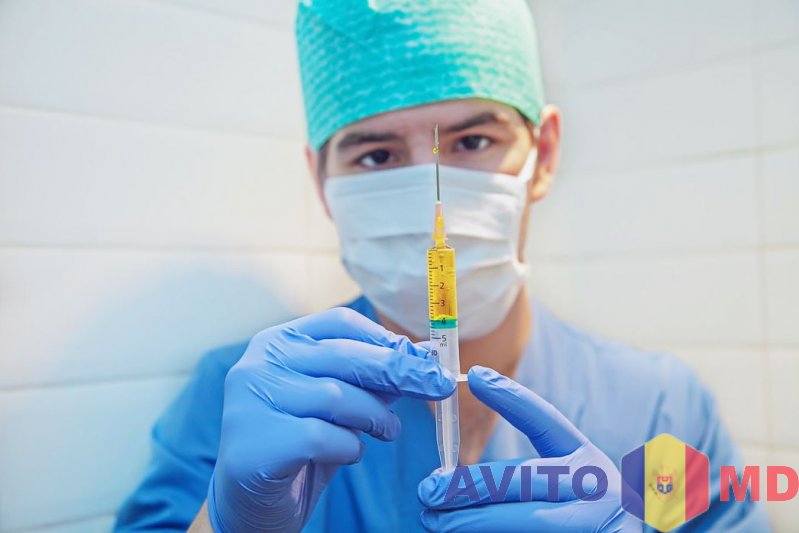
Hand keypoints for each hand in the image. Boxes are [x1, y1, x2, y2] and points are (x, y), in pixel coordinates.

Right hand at [208, 307, 455, 532]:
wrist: (252, 504)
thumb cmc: (299, 446)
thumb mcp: (338, 405)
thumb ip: (370, 379)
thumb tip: (422, 356)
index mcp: (276, 342)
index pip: (338, 322)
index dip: (384, 337)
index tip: (420, 355)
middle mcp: (257, 364)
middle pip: (344, 355)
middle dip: (399, 371)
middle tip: (438, 385)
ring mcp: (251, 402)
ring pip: (337, 396)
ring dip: (376, 416)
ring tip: (388, 430)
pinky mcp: (256, 443)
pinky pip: (323, 437)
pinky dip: (349, 448)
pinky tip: (347, 454)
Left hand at [417, 365, 640, 531]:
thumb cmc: (592, 522)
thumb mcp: (577, 491)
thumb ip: (536, 480)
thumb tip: (460, 483)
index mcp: (588, 462)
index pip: (546, 422)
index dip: (511, 398)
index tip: (474, 376)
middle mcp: (595, 488)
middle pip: (523, 479)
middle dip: (468, 486)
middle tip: (428, 491)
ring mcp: (595, 523)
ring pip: (523, 519)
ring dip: (471, 520)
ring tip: (434, 520)